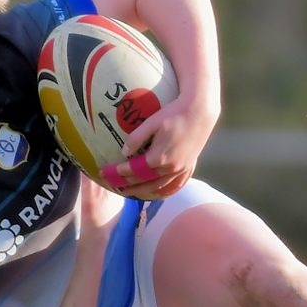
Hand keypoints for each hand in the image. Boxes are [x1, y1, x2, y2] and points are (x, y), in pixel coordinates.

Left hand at [98, 91, 218, 199]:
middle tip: (112, 185)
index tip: (106, 172)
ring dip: (142, 192)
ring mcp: (181, 170)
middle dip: (126, 185)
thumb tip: (124, 152)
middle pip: (144, 183)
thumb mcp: (151, 123)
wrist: (200, 112)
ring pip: (159, 188)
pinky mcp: (188, 167)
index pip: (133, 170)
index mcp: (159, 157)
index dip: (118, 172)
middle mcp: (170, 168)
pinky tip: (155, 193)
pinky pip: (174, 186)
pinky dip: (163, 192)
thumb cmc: (173, 114)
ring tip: (130, 192)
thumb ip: (136, 138)